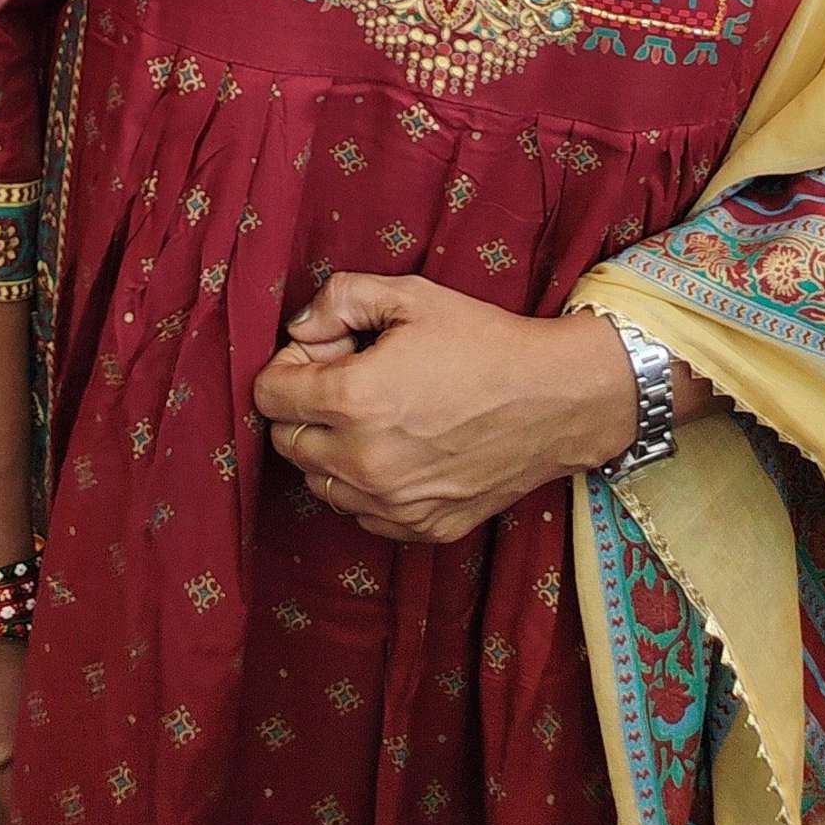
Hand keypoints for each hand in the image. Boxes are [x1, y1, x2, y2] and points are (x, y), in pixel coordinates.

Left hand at [251, 273, 639, 544]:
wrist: (554, 400)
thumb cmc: (481, 342)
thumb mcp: (408, 295)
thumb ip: (338, 300)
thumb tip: (299, 330)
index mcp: (353, 401)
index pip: (270, 397)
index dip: (287, 368)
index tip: (321, 355)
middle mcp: (364, 463)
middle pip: (287, 444)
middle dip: (302, 410)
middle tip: (346, 381)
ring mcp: (393, 505)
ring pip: (320, 484)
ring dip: (329, 452)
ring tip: (374, 417)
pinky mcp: (421, 529)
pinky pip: (362, 514)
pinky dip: (364, 486)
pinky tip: (398, 449)